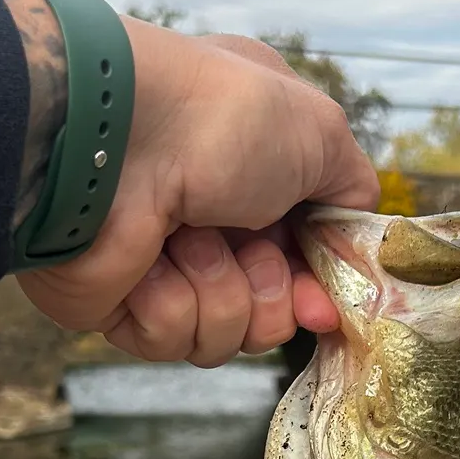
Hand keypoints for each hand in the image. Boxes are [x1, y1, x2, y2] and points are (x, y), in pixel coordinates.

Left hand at [13, 11, 379, 365]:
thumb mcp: (321, 133)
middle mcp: (212, 207)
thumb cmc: (216, 120)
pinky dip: (170, 303)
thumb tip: (353, 240)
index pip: (307, 243)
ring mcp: (165, 256)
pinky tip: (151, 263)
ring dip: (222, 293)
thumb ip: (351, 188)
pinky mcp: (120, 300)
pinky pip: (173, 338)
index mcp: (256, 157)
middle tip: (256, 266)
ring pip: (227, 331)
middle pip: (273, 302)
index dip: (322, 279)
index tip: (329, 299)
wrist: (106, 143)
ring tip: (189, 243)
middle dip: (274, 296)